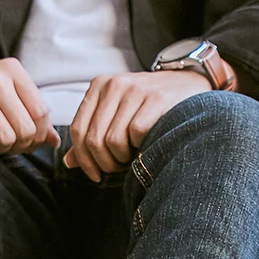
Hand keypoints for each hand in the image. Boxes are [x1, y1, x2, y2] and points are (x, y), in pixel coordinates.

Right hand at [0, 39, 58, 155]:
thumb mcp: (5, 95)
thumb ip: (30, 115)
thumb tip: (54, 142)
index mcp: (12, 70)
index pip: (40, 113)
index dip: (36, 135)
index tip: (26, 140)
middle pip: (25, 129)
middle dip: (19, 145)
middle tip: (7, 144)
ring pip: (7, 138)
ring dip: (1, 148)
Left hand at [64, 70, 212, 181]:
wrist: (190, 88)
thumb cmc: (149, 110)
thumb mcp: (116, 117)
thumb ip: (91, 137)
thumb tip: (68, 162)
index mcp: (99, 86)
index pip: (77, 131)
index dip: (83, 160)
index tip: (95, 175)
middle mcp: (114, 84)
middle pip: (93, 140)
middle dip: (104, 163)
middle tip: (118, 168)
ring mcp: (135, 89)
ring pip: (112, 142)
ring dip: (122, 159)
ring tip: (133, 157)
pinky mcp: (156, 99)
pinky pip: (135, 136)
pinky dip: (140, 149)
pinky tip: (147, 147)